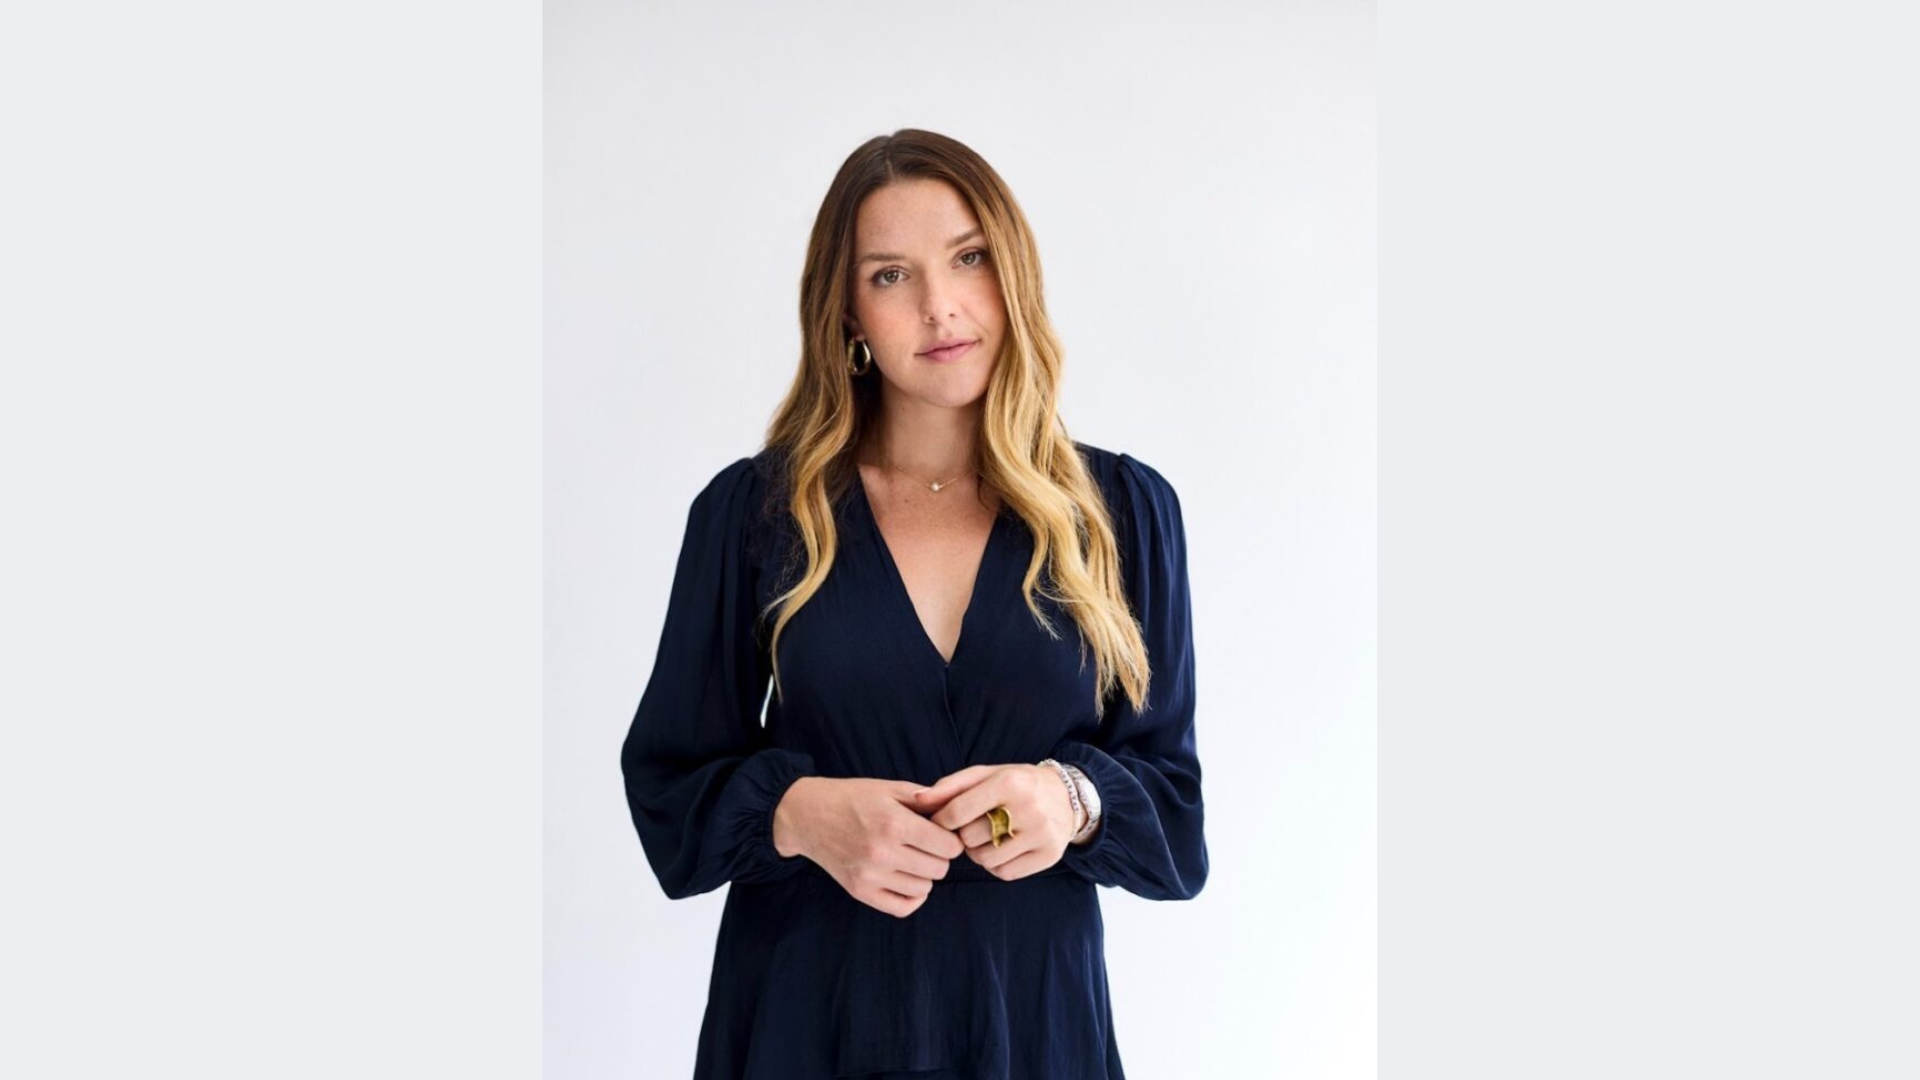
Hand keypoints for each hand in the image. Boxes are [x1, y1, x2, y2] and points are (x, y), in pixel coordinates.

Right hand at [773, 776, 965, 918]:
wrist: (808, 816)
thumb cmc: (853, 798)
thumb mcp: (890, 788)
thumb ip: (927, 799)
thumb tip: (958, 809)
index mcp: (893, 823)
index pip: (948, 846)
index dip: (951, 838)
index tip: (942, 832)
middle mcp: (883, 852)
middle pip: (939, 868)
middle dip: (939, 855)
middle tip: (926, 844)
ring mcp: (870, 876)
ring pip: (924, 888)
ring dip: (924, 874)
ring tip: (912, 857)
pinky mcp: (860, 892)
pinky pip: (903, 907)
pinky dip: (912, 896)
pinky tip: (906, 878)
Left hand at [910, 764, 1078, 882]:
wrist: (1067, 796)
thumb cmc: (1016, 784)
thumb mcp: (986, 775)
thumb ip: (950, 786)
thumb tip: (918, 800)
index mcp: (1008, 783)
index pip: (957, 812)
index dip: (941, 821)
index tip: (941, 822)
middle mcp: (1028, 809)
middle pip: (969, 839)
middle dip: (963, 836)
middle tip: (971, 828)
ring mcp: (1041, 834)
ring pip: (985, 860)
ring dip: (978, 853)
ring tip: (987, 838)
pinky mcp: (1048, 855)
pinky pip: (1005, 873)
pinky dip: (996, 866)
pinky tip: (1003, 849)